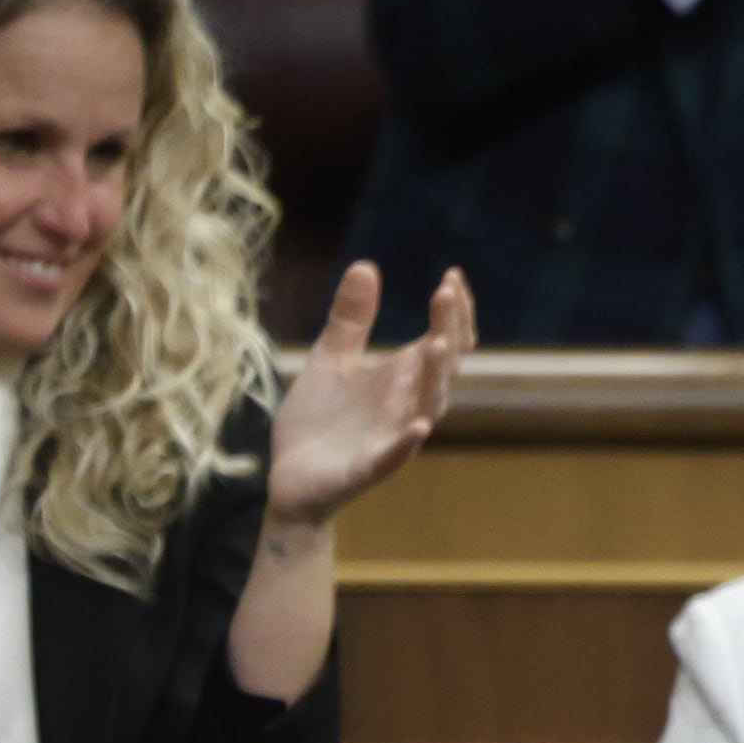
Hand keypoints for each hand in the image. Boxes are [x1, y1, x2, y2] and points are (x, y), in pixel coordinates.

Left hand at [266, 263, 468, 525]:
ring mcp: (390, 437)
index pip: (444, 341)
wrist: (289, 478)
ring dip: (434, 378)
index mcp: (400, 377)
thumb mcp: (331, 359)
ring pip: (427, 408)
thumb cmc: (317, 422)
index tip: (452, 276)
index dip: (454, 313)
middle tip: (445, 291)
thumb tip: (366, 265)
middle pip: (443, 368)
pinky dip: (406, 443)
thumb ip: (351, 319)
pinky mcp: (367, 468)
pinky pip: (393, 456)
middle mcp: (404, 405)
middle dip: (448, 330)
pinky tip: (418, 428)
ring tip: (435, 344)